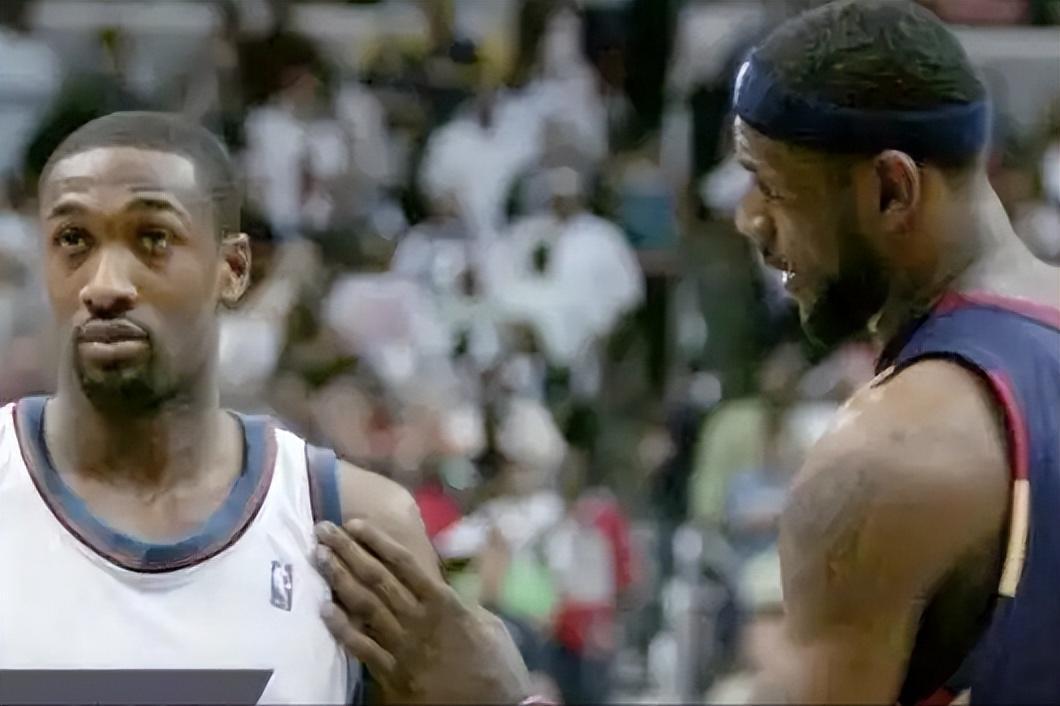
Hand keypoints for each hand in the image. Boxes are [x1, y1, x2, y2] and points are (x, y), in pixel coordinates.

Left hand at [315, 520, 530, 703]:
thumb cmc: (496, 665)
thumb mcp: (490, 623)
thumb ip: (465, 599)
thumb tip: (454, 581)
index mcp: (444, 603)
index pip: (404, 563)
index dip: (377, 541)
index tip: (355, 524)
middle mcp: (419, 620)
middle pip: (377, 578)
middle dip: (348, 551)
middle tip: (323, 529)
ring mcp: (403, 648)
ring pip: (364, 607)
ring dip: (339, 579)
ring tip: (319, 558)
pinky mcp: (393, 676)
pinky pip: (362, 648)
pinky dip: (342, 628)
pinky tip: (325, 610)